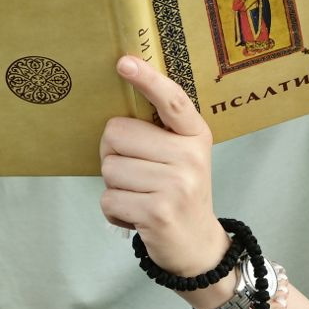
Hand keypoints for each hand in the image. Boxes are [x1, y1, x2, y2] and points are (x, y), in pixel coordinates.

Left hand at [99, 55, 228, 283]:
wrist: (198, 246)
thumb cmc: (180, 192)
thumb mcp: (182, 156)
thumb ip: (158, 132)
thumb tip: (115, 116)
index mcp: (195, 135)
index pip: (172, 99)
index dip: (147, 79)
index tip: (124, 62)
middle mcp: (189, 157)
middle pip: (117, 133)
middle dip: (113, 153)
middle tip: (135, 172)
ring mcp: (176, 185)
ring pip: (109, 168)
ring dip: (115, 186)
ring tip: (139, 196)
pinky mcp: (157, 212)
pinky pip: (109, 198)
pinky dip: (114, 210)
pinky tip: (135, 216)